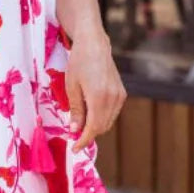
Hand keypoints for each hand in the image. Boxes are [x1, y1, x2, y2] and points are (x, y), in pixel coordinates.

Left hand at [64, 32, 125, 151]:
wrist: (94, 44)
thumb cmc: (78, 62)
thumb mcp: (72, 87)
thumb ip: (75, 111)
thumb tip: (75, 131)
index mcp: (98, 97)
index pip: (93, 128)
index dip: (83, 141)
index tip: (74, 148)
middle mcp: (112, 98)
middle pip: (102, 127)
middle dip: (88, 135)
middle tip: (74, 136)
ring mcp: (119, 96)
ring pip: (108, 122)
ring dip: (95, 127)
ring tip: (81, 125)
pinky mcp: (122, 93)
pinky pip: (113, 113)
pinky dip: (102, 118)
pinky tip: (91, 113)